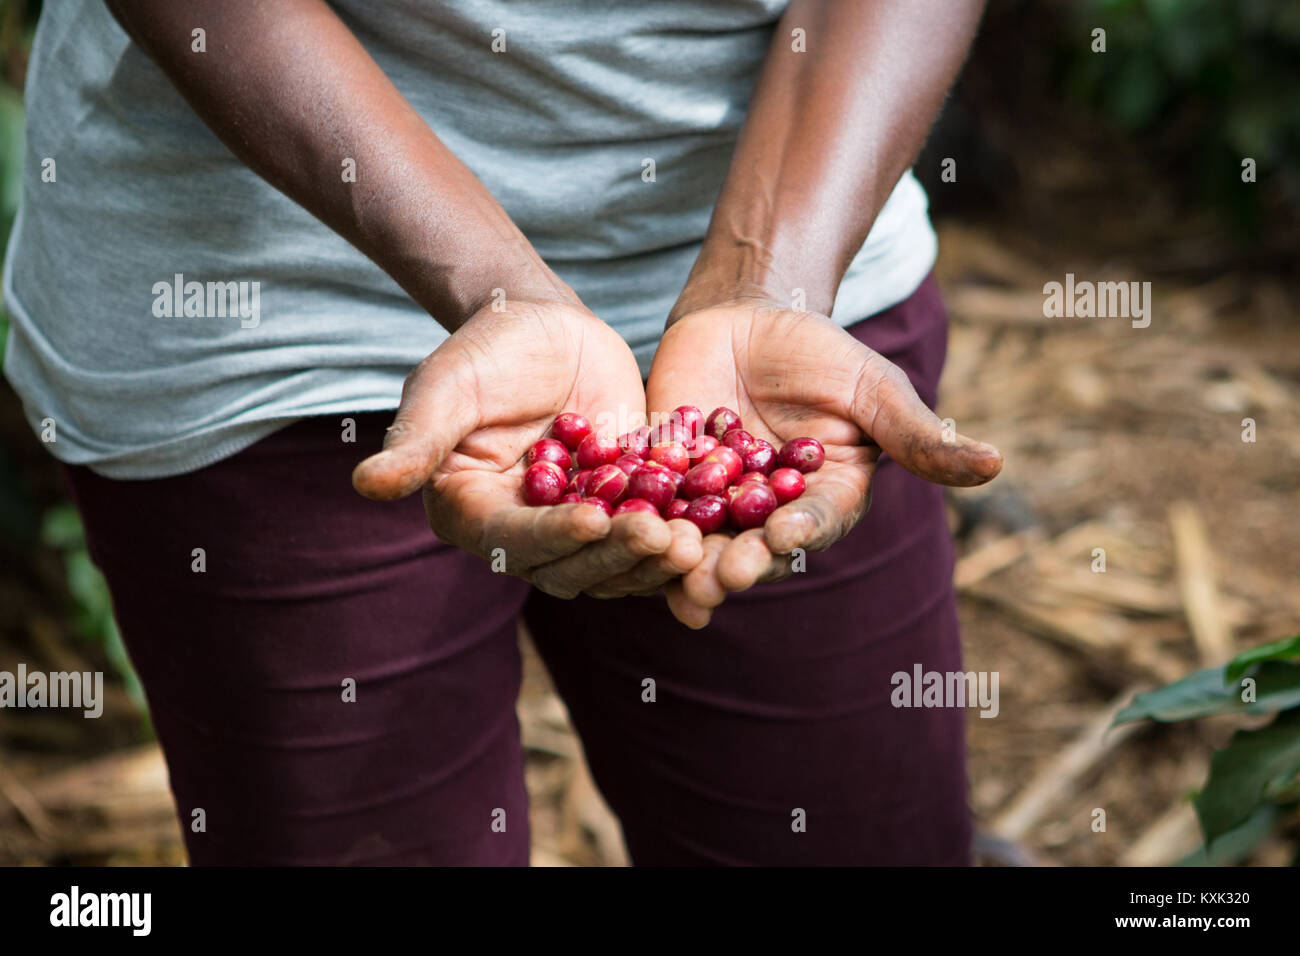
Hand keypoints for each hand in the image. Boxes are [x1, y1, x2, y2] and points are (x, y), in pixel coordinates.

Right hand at [352, 298, 702, 597]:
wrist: (547, 327)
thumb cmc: (486, 349)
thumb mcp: (449, 384)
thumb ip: (419, 438)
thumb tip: (367, 485)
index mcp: (474, 515)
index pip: (513, 542)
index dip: (554, 536)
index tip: (594, 518)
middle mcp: (526, 535)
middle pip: (571, 568)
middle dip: (618, 555)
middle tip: (665, 538)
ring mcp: (579, 528)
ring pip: (617, 566)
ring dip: (656, 561)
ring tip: (697, 541)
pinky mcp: (625, 513)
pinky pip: (654, 538)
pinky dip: (684, 539)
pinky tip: (718, 528)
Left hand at [645, 302, 1001, 627]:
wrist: (744, 319)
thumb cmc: (821, 353)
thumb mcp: (871, 388)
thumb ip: (918, 435)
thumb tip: (997, 465)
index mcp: (824, 501)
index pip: (815, 524)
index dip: (800, 532)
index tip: (784, 539)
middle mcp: (768, 516)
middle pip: (753, 549)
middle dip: (737, 564)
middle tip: (719, 578)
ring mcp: (712, 505)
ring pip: (699, 542)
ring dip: (686, 563)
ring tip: (674, 579)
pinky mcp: (662, 484)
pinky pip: (649, 510)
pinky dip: (636, 526)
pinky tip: (617, 541)